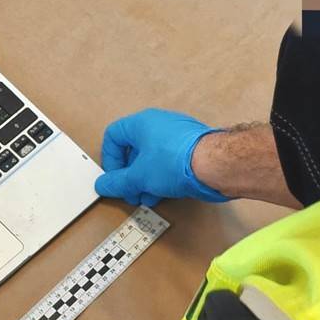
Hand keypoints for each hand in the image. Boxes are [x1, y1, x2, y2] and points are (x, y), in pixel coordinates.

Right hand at [94, 108, 228, 205]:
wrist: (216, 165)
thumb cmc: (174, 163)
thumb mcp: (138, 177)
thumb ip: (117, 182)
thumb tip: (103, 185)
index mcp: (141, 123)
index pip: (113, 136)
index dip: (110, 159)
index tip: (115, 178)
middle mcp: (158, 123)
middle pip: (133, 149)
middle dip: (130, 174)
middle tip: (130, 192)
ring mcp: (177, 134)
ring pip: (152, 157)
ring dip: (145, 178)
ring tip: (147, 197)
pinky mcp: (192, 146)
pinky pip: (169, 160)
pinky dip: (162, 176)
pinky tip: (164, 193)